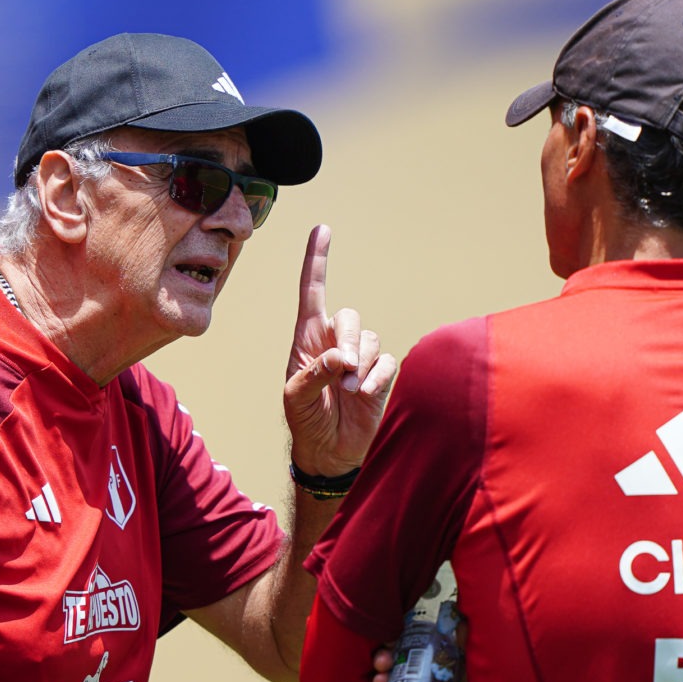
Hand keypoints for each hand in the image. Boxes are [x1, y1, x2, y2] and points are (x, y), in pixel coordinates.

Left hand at [284, 225, 396, 476]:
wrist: (329, 451)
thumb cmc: (305, 420)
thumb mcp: (296, 398)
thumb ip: (314, 373)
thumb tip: (340, 357)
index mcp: (308, 339)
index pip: (312, 292)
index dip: (316, 260)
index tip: (322, 230)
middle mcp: (335, 341)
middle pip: (349, 317)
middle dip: (348, 341)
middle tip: (343, 371)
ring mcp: (360, 357)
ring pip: (370, 339)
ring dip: (361, 367)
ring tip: (349, 393)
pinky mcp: (380, 374)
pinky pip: (386, 362)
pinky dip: (377, 378)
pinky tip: (365, 395)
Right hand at [371, 623, 466, 681]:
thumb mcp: (472, 663)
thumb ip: (465, 643)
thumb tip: (461, 619)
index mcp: (436, 663)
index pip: (407, 648)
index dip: (394, 643)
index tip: (388, 641)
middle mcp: (425, 681)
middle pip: (395, 666)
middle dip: (384, 661)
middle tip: (382, 663)